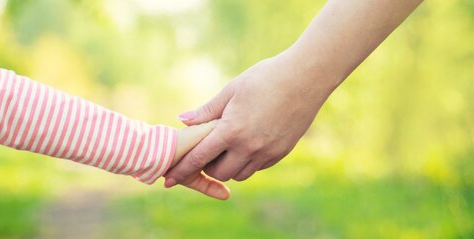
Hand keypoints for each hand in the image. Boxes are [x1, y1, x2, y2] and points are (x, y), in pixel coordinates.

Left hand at [165, 52, 336, 184]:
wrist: (305, 78)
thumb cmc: (264, 78)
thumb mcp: (231, 91)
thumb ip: (206, 111)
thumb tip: (182, 121)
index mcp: (231, 131)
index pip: (199, 158)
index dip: (181, 171)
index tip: (168, 180)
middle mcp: (249, 147)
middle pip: (219, 173)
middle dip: (208, 167)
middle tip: (206, 152)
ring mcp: (267, 152)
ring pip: (240, 174)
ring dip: (229, 167)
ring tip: (227, 148)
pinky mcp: (281, 153)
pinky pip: (257, 167)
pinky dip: (247, 162)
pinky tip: (247, 145)